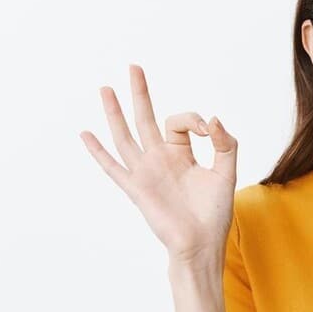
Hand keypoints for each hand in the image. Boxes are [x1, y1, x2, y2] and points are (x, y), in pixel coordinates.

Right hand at [80, 64, 238, 265]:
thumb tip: (212, 118)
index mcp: (181, 154)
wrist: (201, 244)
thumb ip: (224, 144)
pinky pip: (113, 167)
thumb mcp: (226, 172)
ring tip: (106, 88)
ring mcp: (146, 173)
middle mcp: (160, 160)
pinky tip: (86, 134)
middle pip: (145, 119)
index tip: (208, 129)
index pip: (180, 122)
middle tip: (134, 67)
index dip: (193, 119)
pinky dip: (98, 151)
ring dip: (115, 113)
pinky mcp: (136, 189)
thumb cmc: (214, 213)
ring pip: (125, 136)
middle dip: (140, 93)